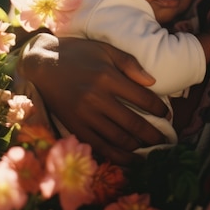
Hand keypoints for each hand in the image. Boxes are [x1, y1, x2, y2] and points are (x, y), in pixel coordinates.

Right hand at [18, 34, 167, 163]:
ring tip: (151, 150)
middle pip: (132, 122)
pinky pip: (98, 146)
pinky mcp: (74, 126)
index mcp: (107, 77)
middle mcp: (96, 98)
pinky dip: (116, 156)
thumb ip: (130, 64)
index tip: (167, 114)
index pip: (142, 98)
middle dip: (152, 134)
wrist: (43, 63)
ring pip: (117, 138)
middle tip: (166, 140)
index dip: (158, 108)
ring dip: (137, 147)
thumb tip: (152, 82)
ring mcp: (84, 115)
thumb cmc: (78, 53)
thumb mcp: (105, 49)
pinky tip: (129, 159)